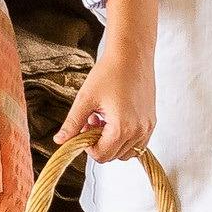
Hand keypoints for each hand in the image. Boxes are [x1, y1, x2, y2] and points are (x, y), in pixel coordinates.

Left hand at [64, 25, 155, 163]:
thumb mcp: (85, 99)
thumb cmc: (109, 72)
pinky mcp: (151, 122)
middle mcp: (139, 131)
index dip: (87, 146)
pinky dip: (125, 138)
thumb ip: (72, 123)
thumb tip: (60, 141)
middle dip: (99, 143)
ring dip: (112, 142)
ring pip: (126, 152)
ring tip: (104, 119)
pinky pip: (138, 143)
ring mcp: (147, 127)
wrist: (131, 55)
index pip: (101, 155)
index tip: (83, 127)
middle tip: (92, 120)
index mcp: (122, 128)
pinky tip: (115, 118)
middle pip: (113, 156)